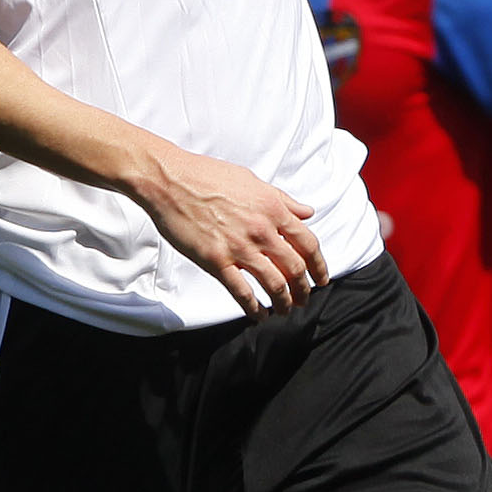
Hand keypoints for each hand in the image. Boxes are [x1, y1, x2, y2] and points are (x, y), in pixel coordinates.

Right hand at [129, 143, 330, 310]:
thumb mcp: (253, 181)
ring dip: (283, 302)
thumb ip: (283, 200)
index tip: (321, 278)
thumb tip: (307, 212)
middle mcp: (262, 230)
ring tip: (285, 310)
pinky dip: (254, 308)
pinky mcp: (216, 260)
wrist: (169, 179)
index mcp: (273, 210)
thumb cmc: (208, 176)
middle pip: (295, 268)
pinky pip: (242, 291)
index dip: (319, 266)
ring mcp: (239, 247)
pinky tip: (259, 315)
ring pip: (274, 283)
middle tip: (304, 299)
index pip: (308, 244)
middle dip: (303, 289)